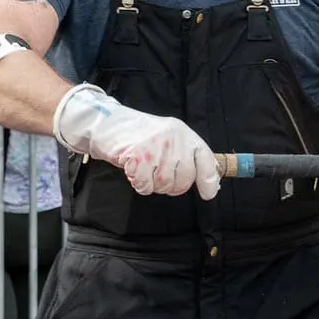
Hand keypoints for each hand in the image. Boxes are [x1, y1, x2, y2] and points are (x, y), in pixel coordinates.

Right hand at [54, 86, 220, 199]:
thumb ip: (186, 155)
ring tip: (145, 169)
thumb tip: (209, 182)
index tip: (208, 194)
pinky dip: (139, 184)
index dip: (209, 180)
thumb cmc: (140, 135)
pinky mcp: (138, 156)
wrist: (109, 124)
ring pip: (165, 185)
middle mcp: (174, 139)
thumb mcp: (169, 137)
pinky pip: (145, 186)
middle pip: (184, 179)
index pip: (205, 159)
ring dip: (154, 184)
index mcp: (184, 133)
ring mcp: (156, 147)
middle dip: (173, 186)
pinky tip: (134, 170)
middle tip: (159, 176)